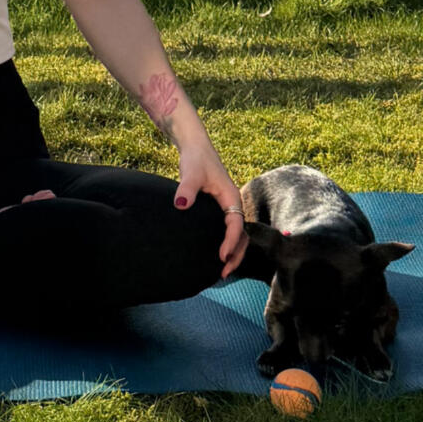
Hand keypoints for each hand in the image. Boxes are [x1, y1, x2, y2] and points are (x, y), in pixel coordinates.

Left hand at [175, 135, 246, 277]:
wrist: (195, 148)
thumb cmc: (195, 159)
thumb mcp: (191, 172)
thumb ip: (186, 188)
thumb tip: (180, 204)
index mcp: (231, 197)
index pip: (236, 225)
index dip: (231, 242)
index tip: (221, 256)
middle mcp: (233, 205)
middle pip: (242, 235)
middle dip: (236, 255)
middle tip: (223, 273)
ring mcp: (227, 209)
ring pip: (237, 236)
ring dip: (233, 254)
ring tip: (221, 271)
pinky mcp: (219, 211)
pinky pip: (228, 232)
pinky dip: (226, 246)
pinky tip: (215, 257)